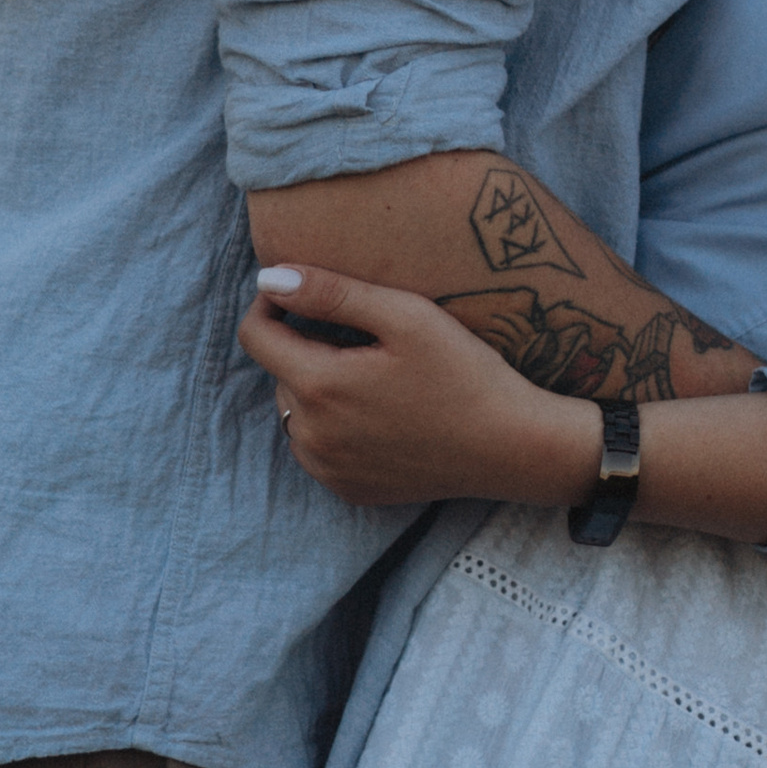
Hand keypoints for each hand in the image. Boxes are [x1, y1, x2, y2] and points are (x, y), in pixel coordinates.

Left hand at [243, 264, 599, 509]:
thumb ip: (331, 293)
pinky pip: (319, 447)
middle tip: (368, 338)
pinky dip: (335, 426)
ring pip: (296, 411)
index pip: (255, 336)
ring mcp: (328, 469)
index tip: (306, 291)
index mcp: (319, 386)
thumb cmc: (464, 372)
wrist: (511, 447)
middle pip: (280, 373)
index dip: (273, 304)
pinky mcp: (348, 490)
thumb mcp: (405, 316)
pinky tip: (382, 413)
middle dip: (308, 347)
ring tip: (377, 376)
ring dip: (319, 388)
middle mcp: (311, 436)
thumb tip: (269, 276)